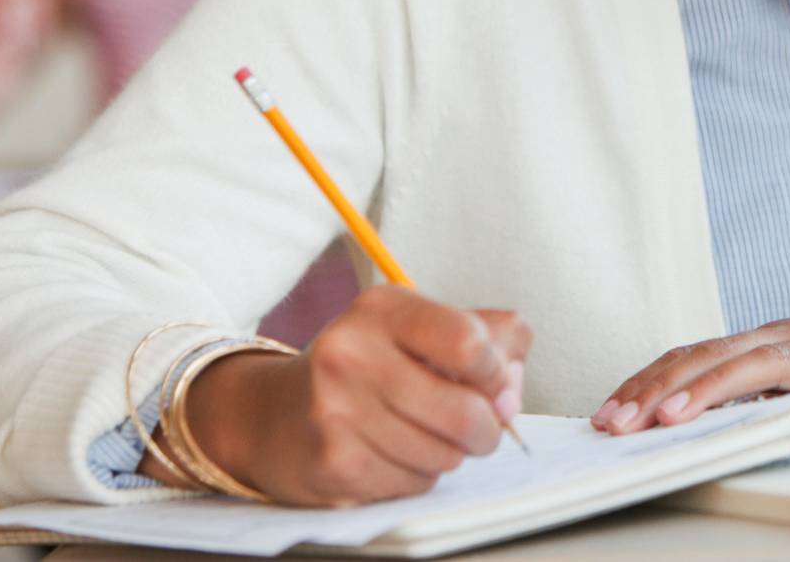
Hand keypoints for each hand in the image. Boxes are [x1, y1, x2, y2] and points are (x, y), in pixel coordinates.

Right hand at [165, 287, 531, 506]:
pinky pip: (414, 482)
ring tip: (423, 434)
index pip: (468, 342)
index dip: (496, 373)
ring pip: (444, 454)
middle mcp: (352, 352)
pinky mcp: (334, 460)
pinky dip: (418, 475)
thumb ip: (490, 340)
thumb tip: (510, 392)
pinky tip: (393, 454)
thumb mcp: (423, 330)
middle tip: (478, 426)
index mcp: (384, 308)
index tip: (494, 383)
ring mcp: (337, 408)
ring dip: (449, 453)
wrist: (279, 415)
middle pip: (465, 412)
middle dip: (486, 429)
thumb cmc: (372, 368)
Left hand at [591, 276, 789, 434]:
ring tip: (635, 420)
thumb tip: (740, 434)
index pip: (700, 356)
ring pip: (731, 362)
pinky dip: (732, 392)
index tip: (611, 410)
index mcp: (784, 341)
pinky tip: (704, 409)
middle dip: (644, 391)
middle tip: (602, 424)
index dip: (650, 381)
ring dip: (675, 392)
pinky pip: (783, 378)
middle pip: (700, 356)